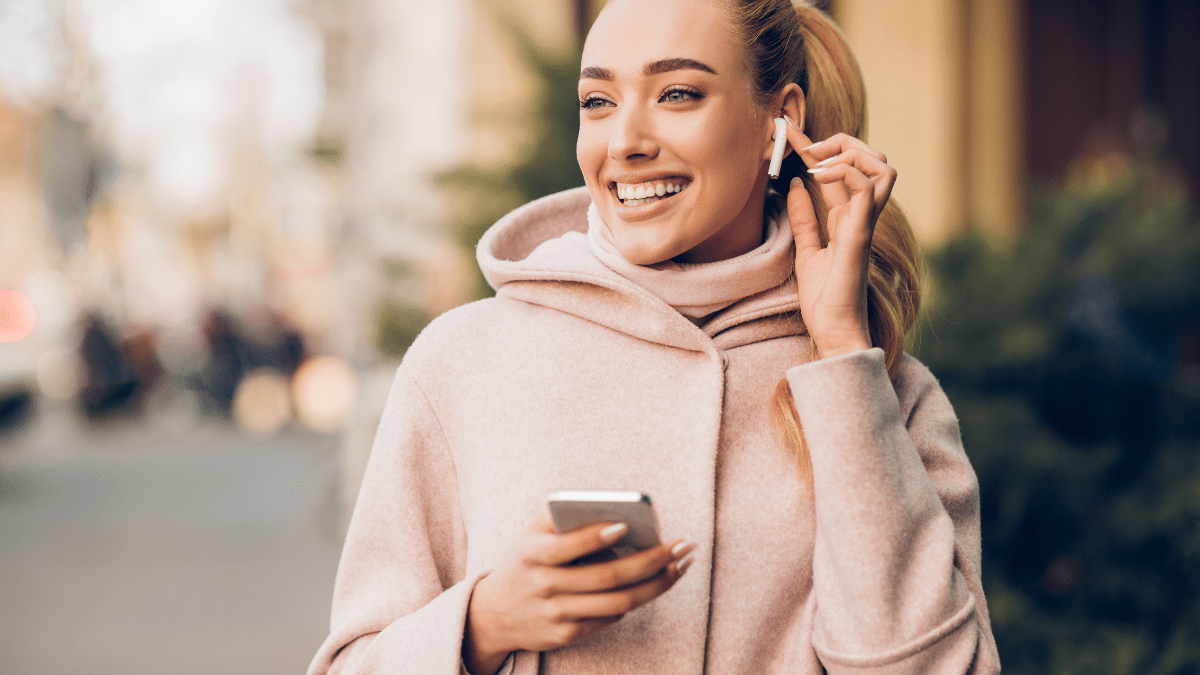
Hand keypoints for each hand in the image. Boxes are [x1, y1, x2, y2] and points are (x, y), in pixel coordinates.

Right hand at [463, 515, 694, 674]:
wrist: (493, 614)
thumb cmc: (524, 562)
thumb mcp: (532, 534)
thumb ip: (564, 522)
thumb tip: (617, 516)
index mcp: (532, 553)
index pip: (568, 546)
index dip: (598, 536)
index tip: (627, 524)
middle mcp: (544, 585)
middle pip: (607, 577)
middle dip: (652, 560)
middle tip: (682, 546)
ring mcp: (556, 614)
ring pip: (618, 602)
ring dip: (656, 584)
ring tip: (680, 566)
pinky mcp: (567, 635)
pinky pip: (611, 617)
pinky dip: (635, 600)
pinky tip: (654, 584)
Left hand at [780, 119, 897, 359]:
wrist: (834, 331)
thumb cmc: (825, 300)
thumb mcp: (805, 251)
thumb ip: (803, 220)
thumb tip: (791, 188)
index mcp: (849, 219)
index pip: (840, 170)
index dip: (817, 146)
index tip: (787, 132)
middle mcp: (862, 216)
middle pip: (872, 159)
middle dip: (841, 141)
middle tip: (806, 148)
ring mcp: (865, 224)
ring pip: (882, 166)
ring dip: (849, 153)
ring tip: (816, 161)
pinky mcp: (861, 235)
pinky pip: (867, 189)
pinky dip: (845, 172)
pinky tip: (817, 176)